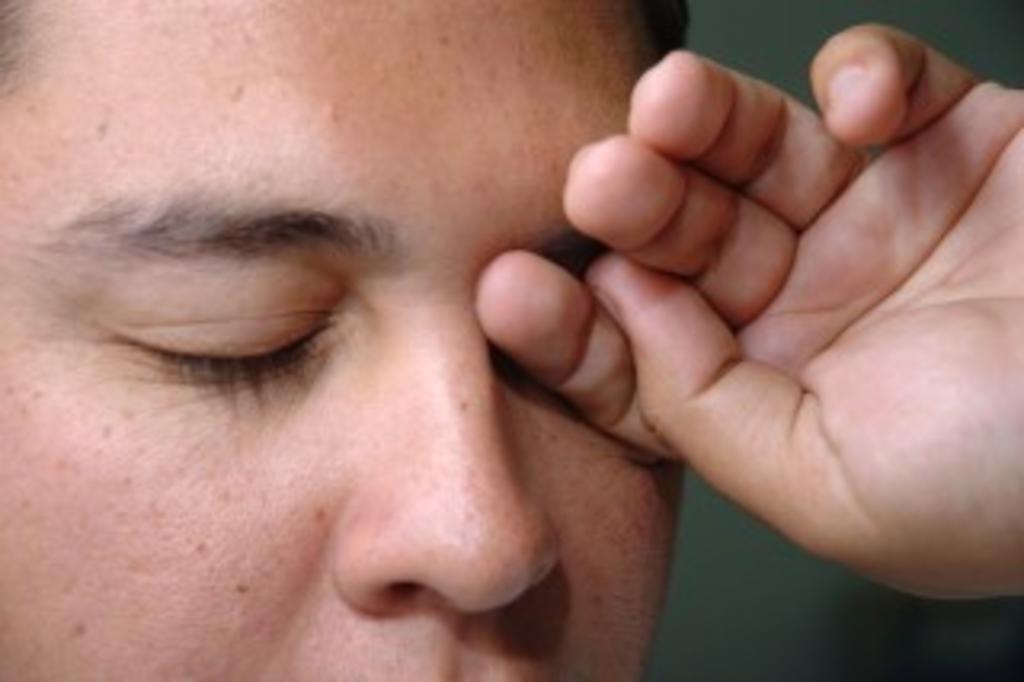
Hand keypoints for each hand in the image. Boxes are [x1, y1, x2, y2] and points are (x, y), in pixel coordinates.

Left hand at [476, 25, 1023, 596]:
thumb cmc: (1017, 478)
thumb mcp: (835, 492)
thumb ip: (710, 414)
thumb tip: (621, 316)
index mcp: (767, 392)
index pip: (639, 351)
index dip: (571, 322)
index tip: (512, 290)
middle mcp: (809, 301)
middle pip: (682, 238)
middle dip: (632, 206)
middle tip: (596, 179)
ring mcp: (876, 217)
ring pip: (757, 150)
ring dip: (706, 124)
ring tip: (669, 106)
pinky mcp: (953, 141)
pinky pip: (885, 83)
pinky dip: (869, 75)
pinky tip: (864, 104)